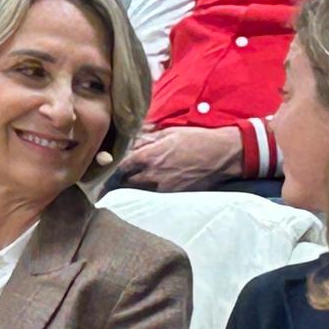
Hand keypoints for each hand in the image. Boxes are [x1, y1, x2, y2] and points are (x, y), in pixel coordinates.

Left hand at [119, 126, 241, 191]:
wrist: (222, 155)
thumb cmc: (197, 139)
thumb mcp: (170, 132)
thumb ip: (147, 138)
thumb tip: (130, 139)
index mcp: (150, 156)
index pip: (121, 166)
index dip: (112, 167)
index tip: (107, 168)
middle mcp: (153, 175)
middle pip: (126, 182)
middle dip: (119, 179)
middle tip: (113, 177)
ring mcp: (163, 189)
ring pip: (138, 192)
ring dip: (131, 188)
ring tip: (127, 184)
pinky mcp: (173, 196)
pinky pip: (153, 196)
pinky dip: (147, 192)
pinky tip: (147, 188)